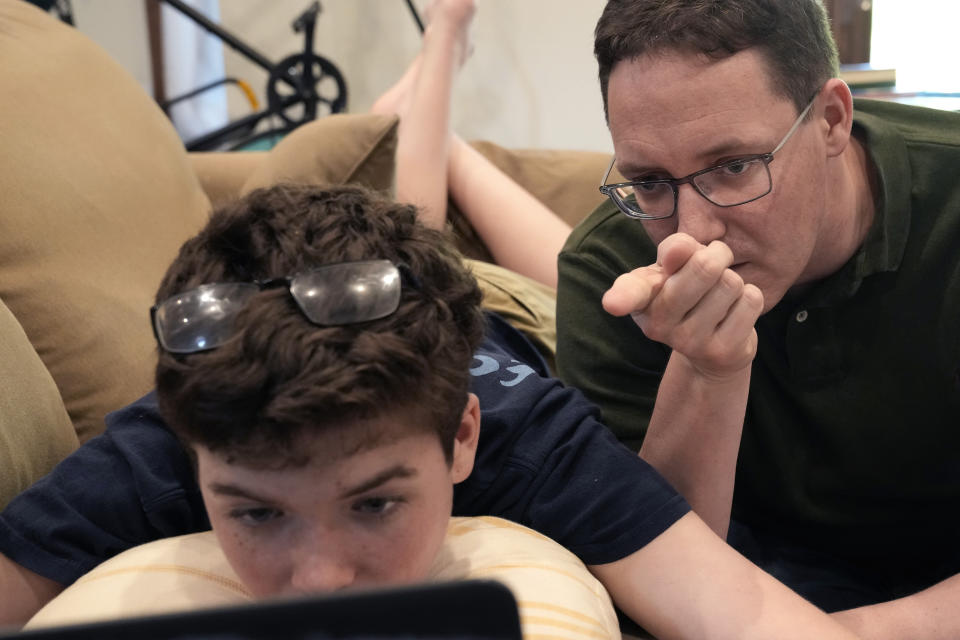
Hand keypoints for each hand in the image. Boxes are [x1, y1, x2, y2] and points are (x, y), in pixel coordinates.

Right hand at [602, 233, 763, 379]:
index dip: (621, 296)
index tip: (613, 304)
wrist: (709, 351)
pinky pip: (751, 301)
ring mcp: (690, 342)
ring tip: (720, 294)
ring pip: (731, 283)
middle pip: (705, 267)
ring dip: (733, 280)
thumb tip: (683, 249)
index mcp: (641, 299)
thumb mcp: (672, 269)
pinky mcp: (723, 351)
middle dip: (717, 255)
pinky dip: (749, 297)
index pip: (630, 294)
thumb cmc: (686, 294)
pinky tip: (734, 311)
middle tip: (712, 262)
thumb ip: (675, 249)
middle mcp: (658, 325)